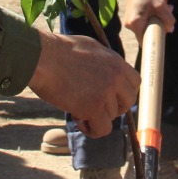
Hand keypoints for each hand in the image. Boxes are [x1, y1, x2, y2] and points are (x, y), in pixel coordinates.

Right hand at [26, 30, 140, 136]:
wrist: (42, 57)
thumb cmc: (57, 51)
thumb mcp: (88, 48)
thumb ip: (102, 62)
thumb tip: (105, 72)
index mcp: (115, 61)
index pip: (135, 82)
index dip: (124, 92)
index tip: (111, 97)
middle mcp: (115, 76)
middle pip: (129, 101)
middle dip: (114, 107)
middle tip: (96, 107)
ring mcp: (106, 92)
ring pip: (113, 116)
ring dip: (97, 117)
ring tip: (77, 110)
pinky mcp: (94, 107)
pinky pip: (103, 129)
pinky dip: (92, 130)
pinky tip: (79, 122)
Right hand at [122, 0, 173, 36]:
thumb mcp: (161, 5)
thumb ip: (168, 19)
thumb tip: (171, 30)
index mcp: (135, 24)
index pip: (145, 41)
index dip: (155, 40)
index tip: (164, 33)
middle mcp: (130, 25)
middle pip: (147, 33)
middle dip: (159, 26)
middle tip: (168, 14)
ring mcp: (130, 21)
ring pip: (147, 26)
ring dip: (158, 19)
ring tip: (165, 8)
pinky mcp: (133, 16)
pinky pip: (145, 21)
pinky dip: (153, 16)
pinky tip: (159, 7)